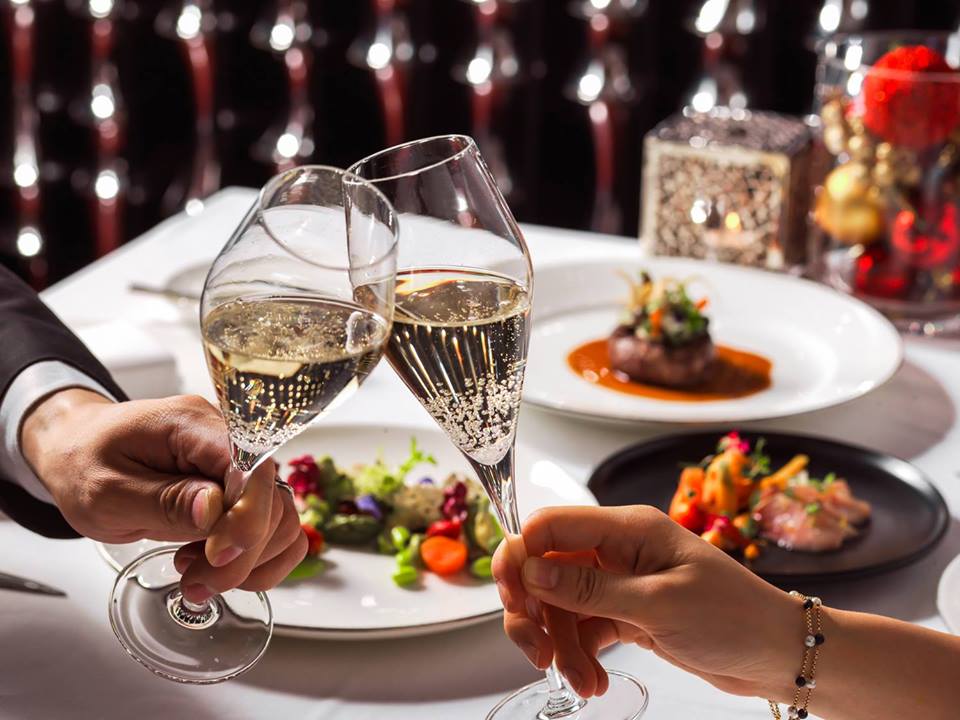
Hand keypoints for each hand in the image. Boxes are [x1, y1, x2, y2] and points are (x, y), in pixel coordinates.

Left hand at [21, 390, 306, 602]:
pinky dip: (259, 559)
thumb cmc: (84, 462)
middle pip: (273, 500)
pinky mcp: (242, 490)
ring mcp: (239, 465)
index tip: (215, 558)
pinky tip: (219, 566)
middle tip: (195, 581)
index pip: (250, 468)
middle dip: (242, 553)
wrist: (78, 449)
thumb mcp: (105, 490)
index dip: (246, 518)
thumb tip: (215, 510)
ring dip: (251, 561)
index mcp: (193, 425)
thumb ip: (161, 501)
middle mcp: (229, 439)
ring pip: (284, 519)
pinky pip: (277, 527)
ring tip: (198, 574)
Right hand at [492, 505, 798, 702]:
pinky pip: (583, 630)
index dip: (521, 555)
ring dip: (560, 646)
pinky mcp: (626, 614)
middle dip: (534, 612)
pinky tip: (592, 682)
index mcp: (627, 528)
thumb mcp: (659, 604)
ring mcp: (619, 583)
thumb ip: (590, 589)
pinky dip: (579, 657)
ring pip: (561, 607)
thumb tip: (531, 572)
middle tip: (535, 651)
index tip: (510, 597)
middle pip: (546, 570)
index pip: (551, 526)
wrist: (777, 654)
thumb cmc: (733, 615)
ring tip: (579, 681)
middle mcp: (616, 550)